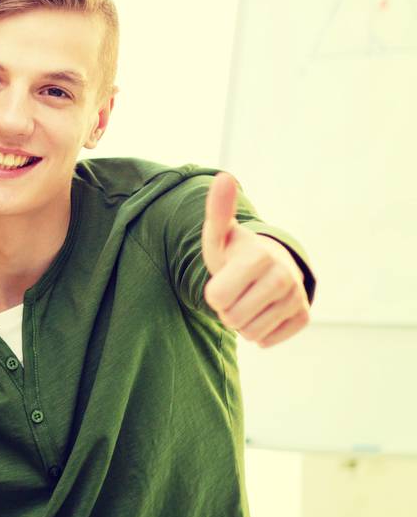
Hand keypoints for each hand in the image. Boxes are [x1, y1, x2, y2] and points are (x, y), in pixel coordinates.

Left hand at [201, 172, 309, 346]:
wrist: (265, 267)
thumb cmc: (234, 252)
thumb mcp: (219, 234)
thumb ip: (217, 210)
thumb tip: (223, 176)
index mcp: (259, 257)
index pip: (215, 298)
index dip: (212, 293)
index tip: (224, 277)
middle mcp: (284, 276)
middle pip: (231, 318)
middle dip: (226, 308)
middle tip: (236, 290)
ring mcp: (297, 297)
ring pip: (248, 332)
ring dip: (241, 322)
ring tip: (248, 299)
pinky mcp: (303, 316)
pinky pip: (267, 340)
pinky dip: (259, 332)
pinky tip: (263, 311)